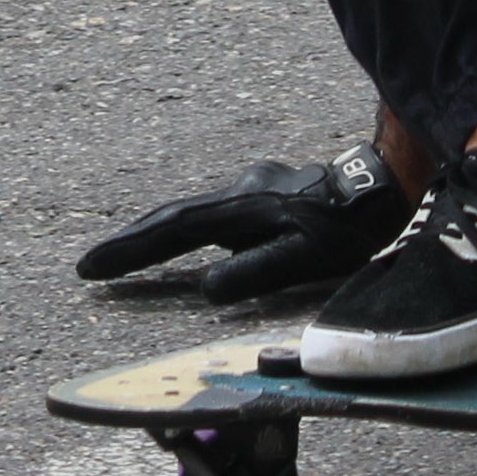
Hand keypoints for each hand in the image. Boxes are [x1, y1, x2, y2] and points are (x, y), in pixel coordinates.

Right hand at [72, 141, 408, 300]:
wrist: (385, 187)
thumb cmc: (349, 229)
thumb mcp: (305, 258)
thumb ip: (254, 271)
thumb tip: (205, 288)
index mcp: (241, 207)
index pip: (173, 231)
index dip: (130, 250)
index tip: (91, 267)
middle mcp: (238, 190)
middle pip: (172, 217)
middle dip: (131, 242)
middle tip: (92, 264)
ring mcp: (251, 187)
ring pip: (192, 213)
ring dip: (157, 235)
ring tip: (126, 257)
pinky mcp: (265, 192)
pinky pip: (212, 214)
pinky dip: (186, 230)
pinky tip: (186, 243)